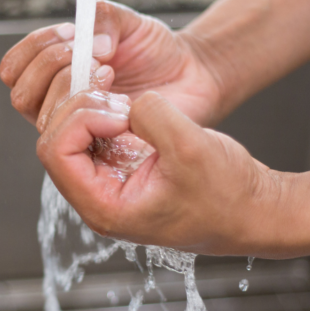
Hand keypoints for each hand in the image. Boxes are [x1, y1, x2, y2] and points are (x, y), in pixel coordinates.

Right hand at [0, 0, 224, 130]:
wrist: (192, 78)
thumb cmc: (157, 52)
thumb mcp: (129, 22)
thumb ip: (103, 18)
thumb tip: (90, 43)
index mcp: (53, 72)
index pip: (14, 67)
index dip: (35, 48)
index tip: (73, 32)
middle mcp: (55, 104)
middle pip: (21, 94)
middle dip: (53, 68)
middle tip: (96, 56)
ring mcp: (74, 130)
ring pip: (41, 118)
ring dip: (72, 90)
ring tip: (110, 75)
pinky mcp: (96, 151)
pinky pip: (71, 142)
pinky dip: (91, 116)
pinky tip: (121, 103)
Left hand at [36, 89, 288, 255]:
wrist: (254, 210)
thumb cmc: (228, 196)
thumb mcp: (191, 148)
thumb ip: (151, 116)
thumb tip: (127, 101)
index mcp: (104, 208)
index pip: (55, 152)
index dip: (81, 118)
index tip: (121, 113)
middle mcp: (98, 197)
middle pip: (55, 139)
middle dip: (83, 108)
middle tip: (123, 100)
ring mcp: (107, 182)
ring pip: (70, 133)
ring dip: (92, 107)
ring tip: (128, 103)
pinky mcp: (121, 167)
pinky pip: (92, 132)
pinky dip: (105, 111)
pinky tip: (131, 107)